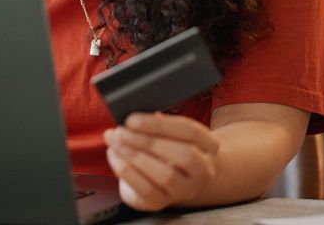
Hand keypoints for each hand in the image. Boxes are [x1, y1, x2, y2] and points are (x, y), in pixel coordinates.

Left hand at [103, 111, 219, 211]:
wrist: (170, 177)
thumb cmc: (166, 146)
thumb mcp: (167, 132)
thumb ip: (155, 124)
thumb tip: (132, 120)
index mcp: (208, 145)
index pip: (190, 131)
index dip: (159, 125)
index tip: (132, 119)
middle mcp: (203, 170)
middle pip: (183, 155)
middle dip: (147, 141)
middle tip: (121, 131)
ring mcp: (186, 190)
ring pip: (166, 175)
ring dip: (135, 156)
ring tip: (116, 143)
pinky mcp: (163, 203)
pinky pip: (147, 190)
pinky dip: (127, 171)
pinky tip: (114, 156)